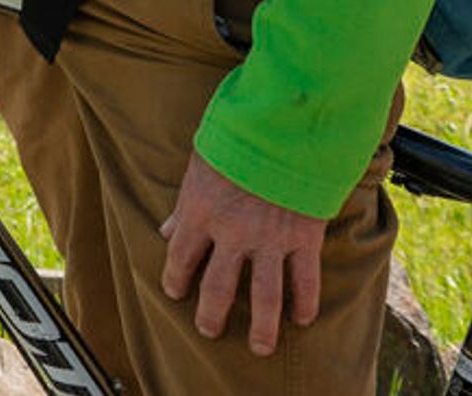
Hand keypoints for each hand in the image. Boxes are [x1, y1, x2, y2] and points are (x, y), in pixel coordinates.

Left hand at [158, 151, 323, 354]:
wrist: (282, 125)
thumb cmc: (235, 139)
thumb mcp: (198, 166)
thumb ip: (183, 204)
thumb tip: (165, 231)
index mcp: (199, 213)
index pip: (181, 258)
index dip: (176, 280)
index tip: (177, 293)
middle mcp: (232, 233)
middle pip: (219, 288)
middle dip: (212, 314)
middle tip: (209, 331)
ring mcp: (270, 239)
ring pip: (265, 295)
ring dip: (263, 326)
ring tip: (260, 346)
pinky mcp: (303, 237)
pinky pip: (305, 279)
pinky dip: (305, 302)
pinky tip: (303, 319)